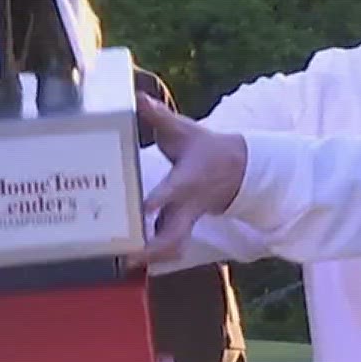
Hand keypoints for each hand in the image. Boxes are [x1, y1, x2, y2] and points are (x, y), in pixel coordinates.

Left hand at [137, 93, 247, 256]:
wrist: (236, 169)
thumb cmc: (204, 147)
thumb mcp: (185, 129)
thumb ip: (159, 116)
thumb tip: (139, 98)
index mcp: (187, 178)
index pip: (173, 191)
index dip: (159, 200)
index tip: (146, 208)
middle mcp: (187, 203)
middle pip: (174, 233)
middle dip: (153, 247)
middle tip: (127, 255)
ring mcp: (187, 218)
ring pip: (173, 245)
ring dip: (152, 257)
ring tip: (124, 263)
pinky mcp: (184, 226)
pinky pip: (171, 245)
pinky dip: (154, 255)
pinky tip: (131, 260)